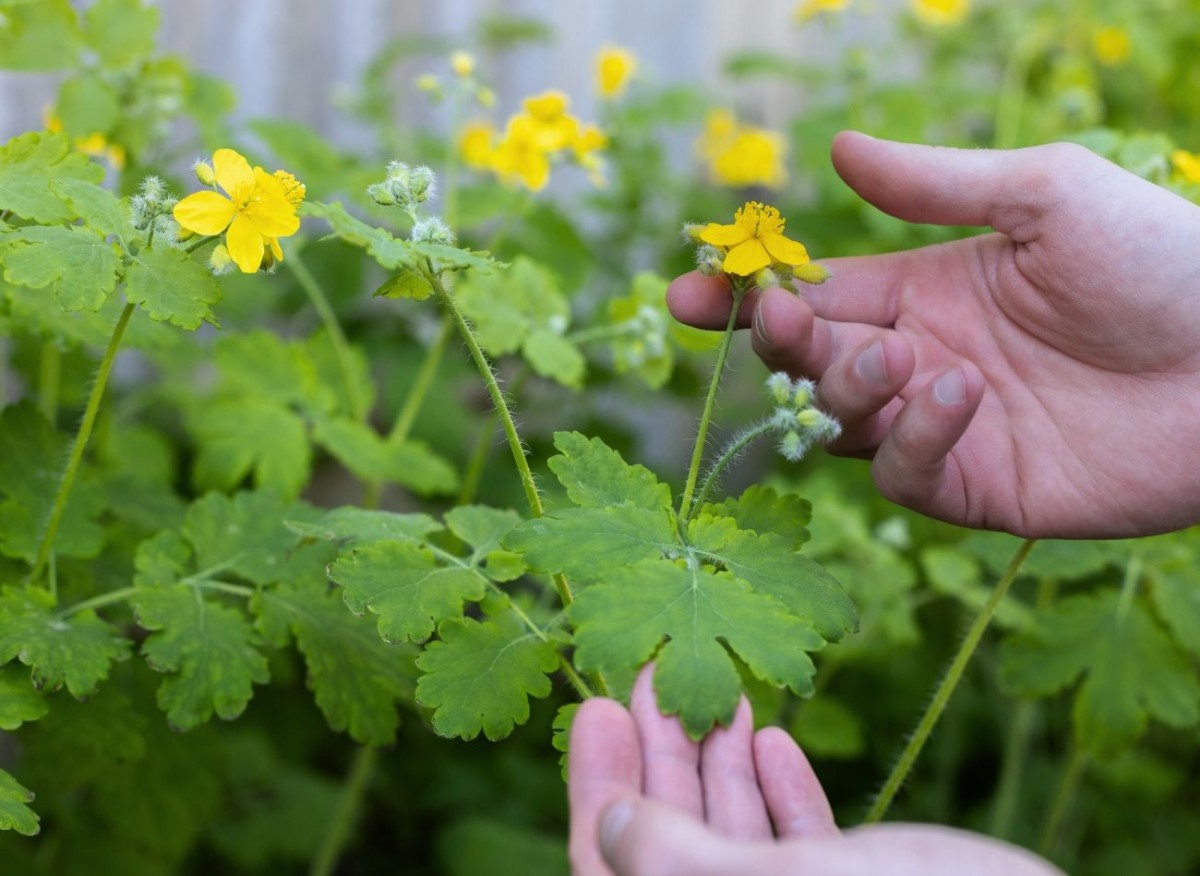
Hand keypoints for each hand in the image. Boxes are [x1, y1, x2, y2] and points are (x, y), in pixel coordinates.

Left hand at [568, 666, 1062, 875]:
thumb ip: (683, 860)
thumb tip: (610, 824)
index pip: (615, 870)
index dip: (596, 790)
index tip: (595, 705)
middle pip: (672, 845)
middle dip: (664, 754)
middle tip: (656, 668)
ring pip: (736, 841)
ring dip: (724, 762)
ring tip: (724, 689)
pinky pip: (800, 852)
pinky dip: (784, 795)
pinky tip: (776, 738)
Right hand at [668, 132, 1199, 537]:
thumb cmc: (1161, 259)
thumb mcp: (1045, 195)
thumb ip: (935, 184)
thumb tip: (837, 148)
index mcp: (923, 291)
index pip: (811, 298)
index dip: (743, 299)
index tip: (688, 294)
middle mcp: (920, 362)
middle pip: (809, 365)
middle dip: (783, 346)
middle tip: (785, 322)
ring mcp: (945, 430)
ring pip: (842, 426)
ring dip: (848, 390)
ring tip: (901, 357)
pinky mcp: (977, 489)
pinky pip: (906, 476)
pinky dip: (915, 437)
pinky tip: (960, 394)